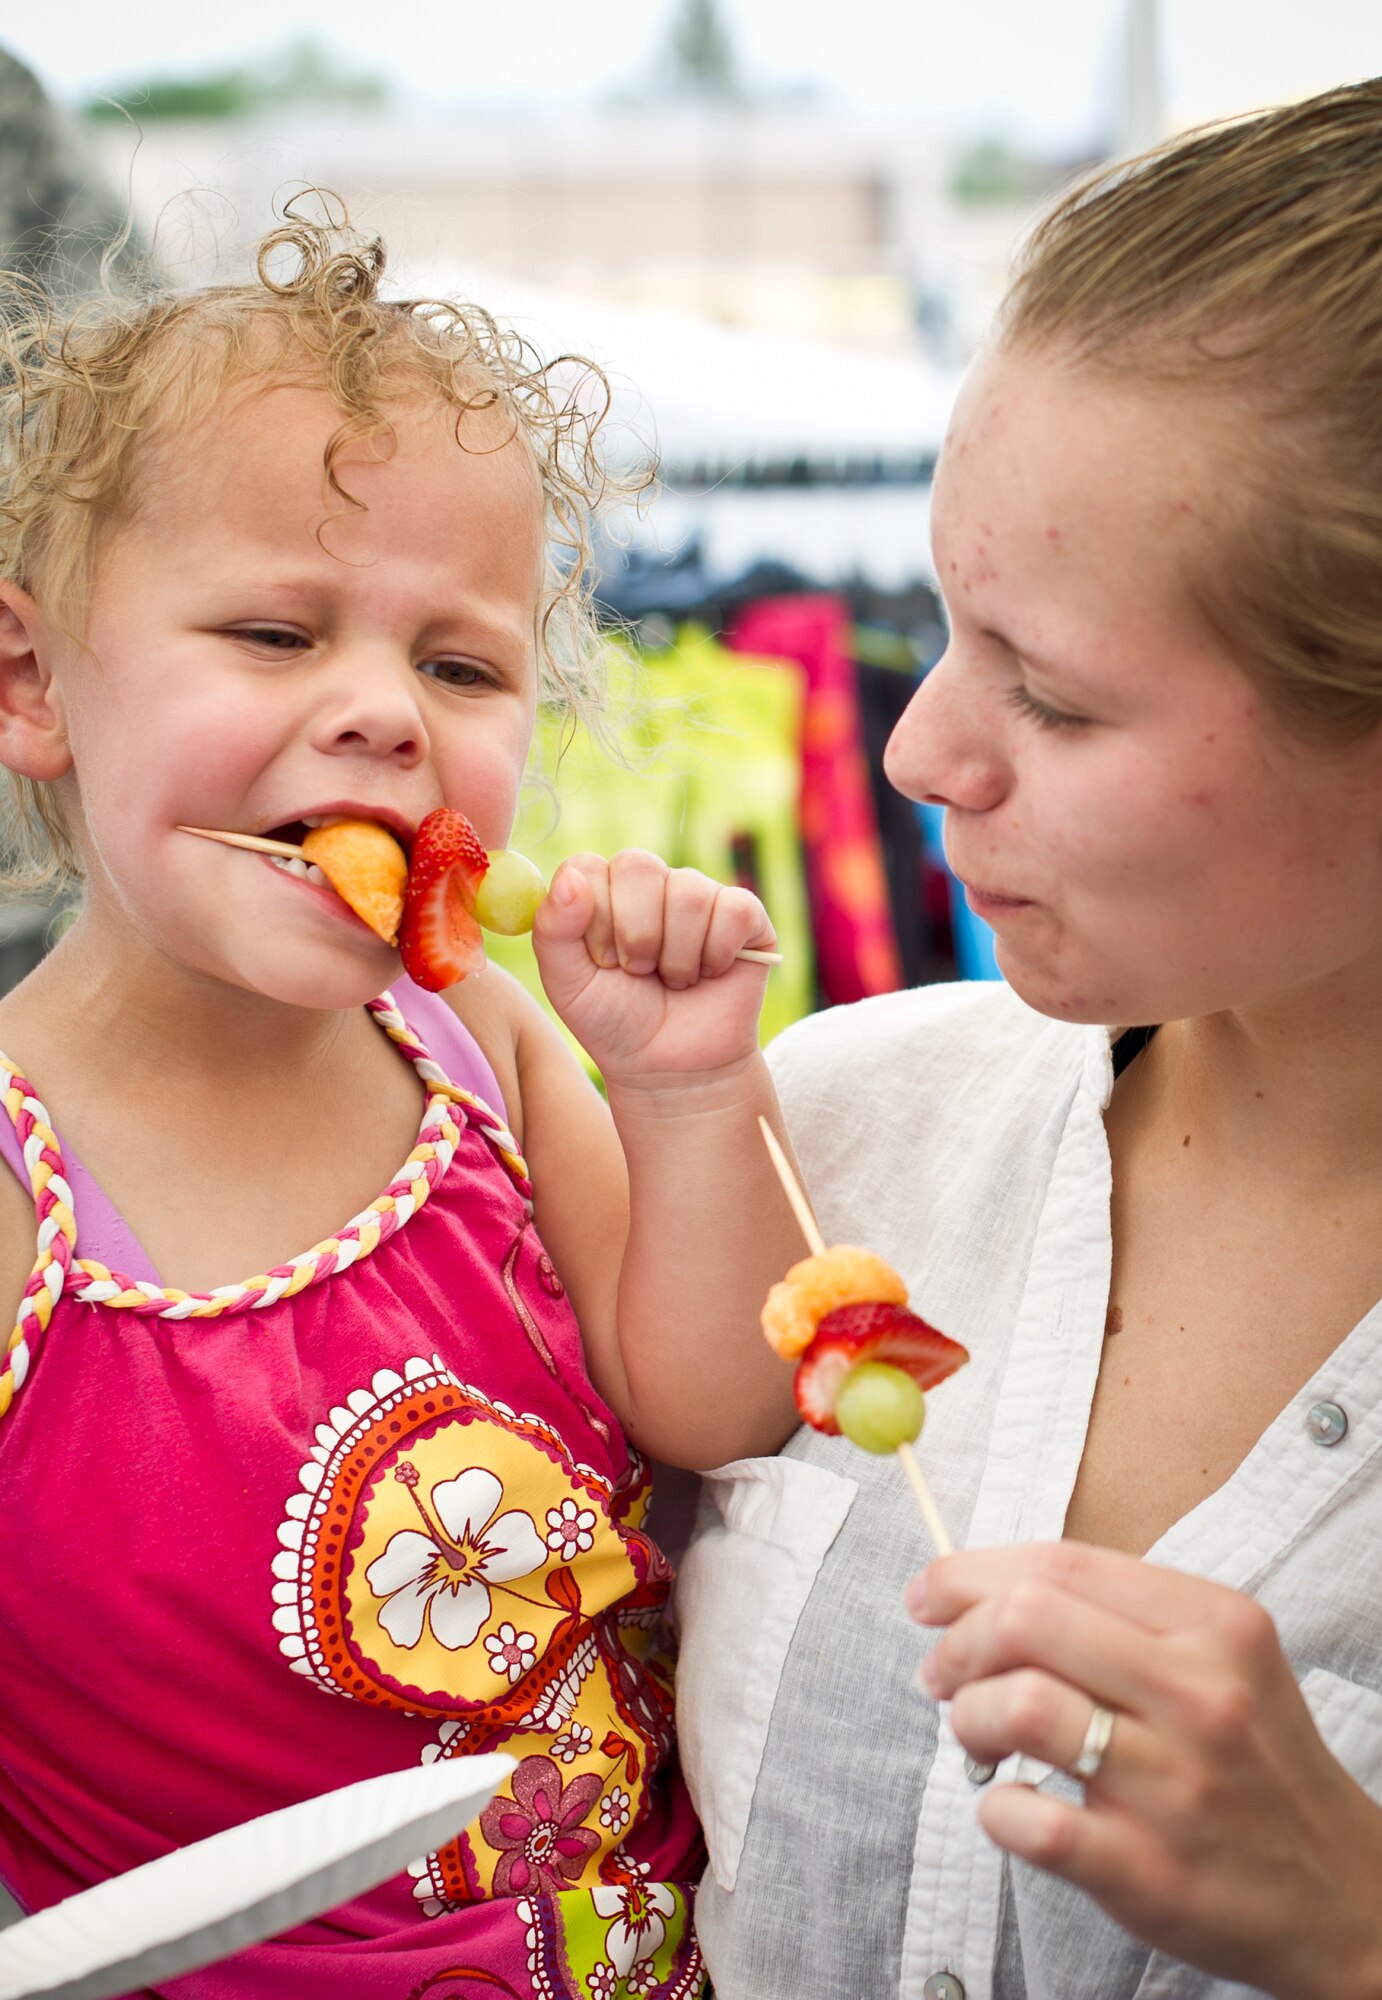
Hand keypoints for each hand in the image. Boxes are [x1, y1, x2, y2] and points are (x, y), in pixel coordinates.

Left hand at [531, 850, 775, 1086]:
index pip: (588, 867)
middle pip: (638, 866)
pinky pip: (734, 910)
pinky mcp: (744, 914)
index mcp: (603, 890)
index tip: (604, 962)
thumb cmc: (615, 1021)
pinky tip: (709, 973)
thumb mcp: (567, 984)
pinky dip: (717, 954)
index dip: (595, 918)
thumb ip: (553, 930)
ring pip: (688, 892)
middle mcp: (651, 883)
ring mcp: (698, 894)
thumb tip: (571, 879)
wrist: (670, 1067)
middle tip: (639, 972)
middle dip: (636, 934)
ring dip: (677, 955)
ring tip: (674, 981)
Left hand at [909, 1542, 1381, 1999]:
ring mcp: (1176, 1785)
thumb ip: (1113, 1615)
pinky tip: (1012, 1805)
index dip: (969, 1574)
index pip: (1059, 1564)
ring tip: (975, 1733)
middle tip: (941, 1674)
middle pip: (1027, 1620)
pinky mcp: (1151, 1871)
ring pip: (1021, 1707)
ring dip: (968, 1716)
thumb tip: (975, 1590)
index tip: (926, 1595)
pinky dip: (995, 1807)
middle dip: (958, 1642)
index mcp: (1212, 1623)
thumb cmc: (1252, 1762)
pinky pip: (1029, 1820)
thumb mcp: (1215, 1658)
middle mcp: (1199, 1693)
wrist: (1343, 1893)